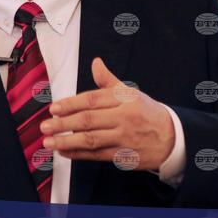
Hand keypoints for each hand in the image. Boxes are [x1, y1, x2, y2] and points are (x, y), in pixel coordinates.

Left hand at [41, 57, 175, 170]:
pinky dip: (78, 154)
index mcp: (123, 99)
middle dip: (63, 123)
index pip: (92, 100)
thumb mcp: (131, 92)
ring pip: (91, 139)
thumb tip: (95, 62)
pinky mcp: (122, 155)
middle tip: (45, 125)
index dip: (70, 104)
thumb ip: (108, 80)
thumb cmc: (146, 112)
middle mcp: (123, 117)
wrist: (172, 137)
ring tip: (49, 141)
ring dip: (66, 141)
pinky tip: (64, 152)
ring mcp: (123, 137)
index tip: (53, 108)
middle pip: (88, 120)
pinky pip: (96, 155)